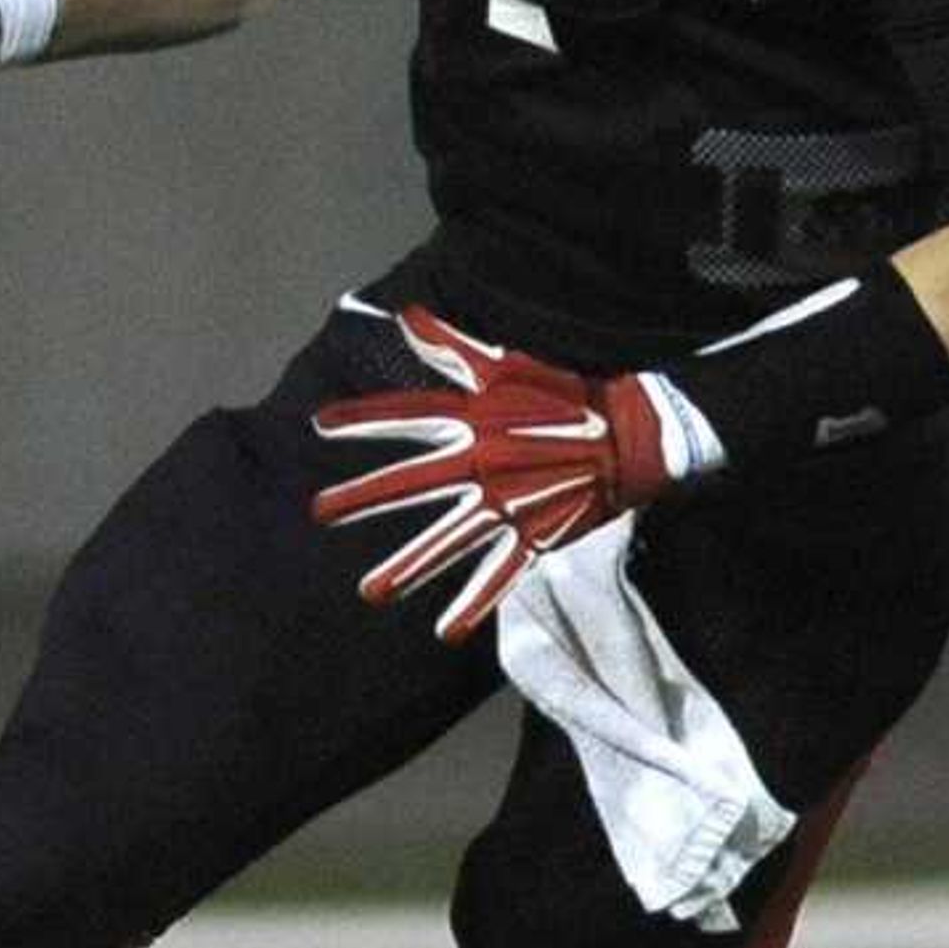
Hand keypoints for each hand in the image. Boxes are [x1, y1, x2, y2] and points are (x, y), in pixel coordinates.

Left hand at [308, 306, 679, 641]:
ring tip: (371, 591)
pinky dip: (475, 604)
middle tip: (320, 512)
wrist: (628, 435)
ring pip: (449, 539)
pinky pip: (499, 574)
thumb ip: (453, 348)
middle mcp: (484, 463)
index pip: (409, 416)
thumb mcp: (506, 364)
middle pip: (413, 481)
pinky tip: (446, 630)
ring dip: (410, 565)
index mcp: (475, 420)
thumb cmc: (563, 395)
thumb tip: (407, 317)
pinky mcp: (535, 535)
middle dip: (364, 497)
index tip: (320, 424)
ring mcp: (508, 504)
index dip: (364, 418)